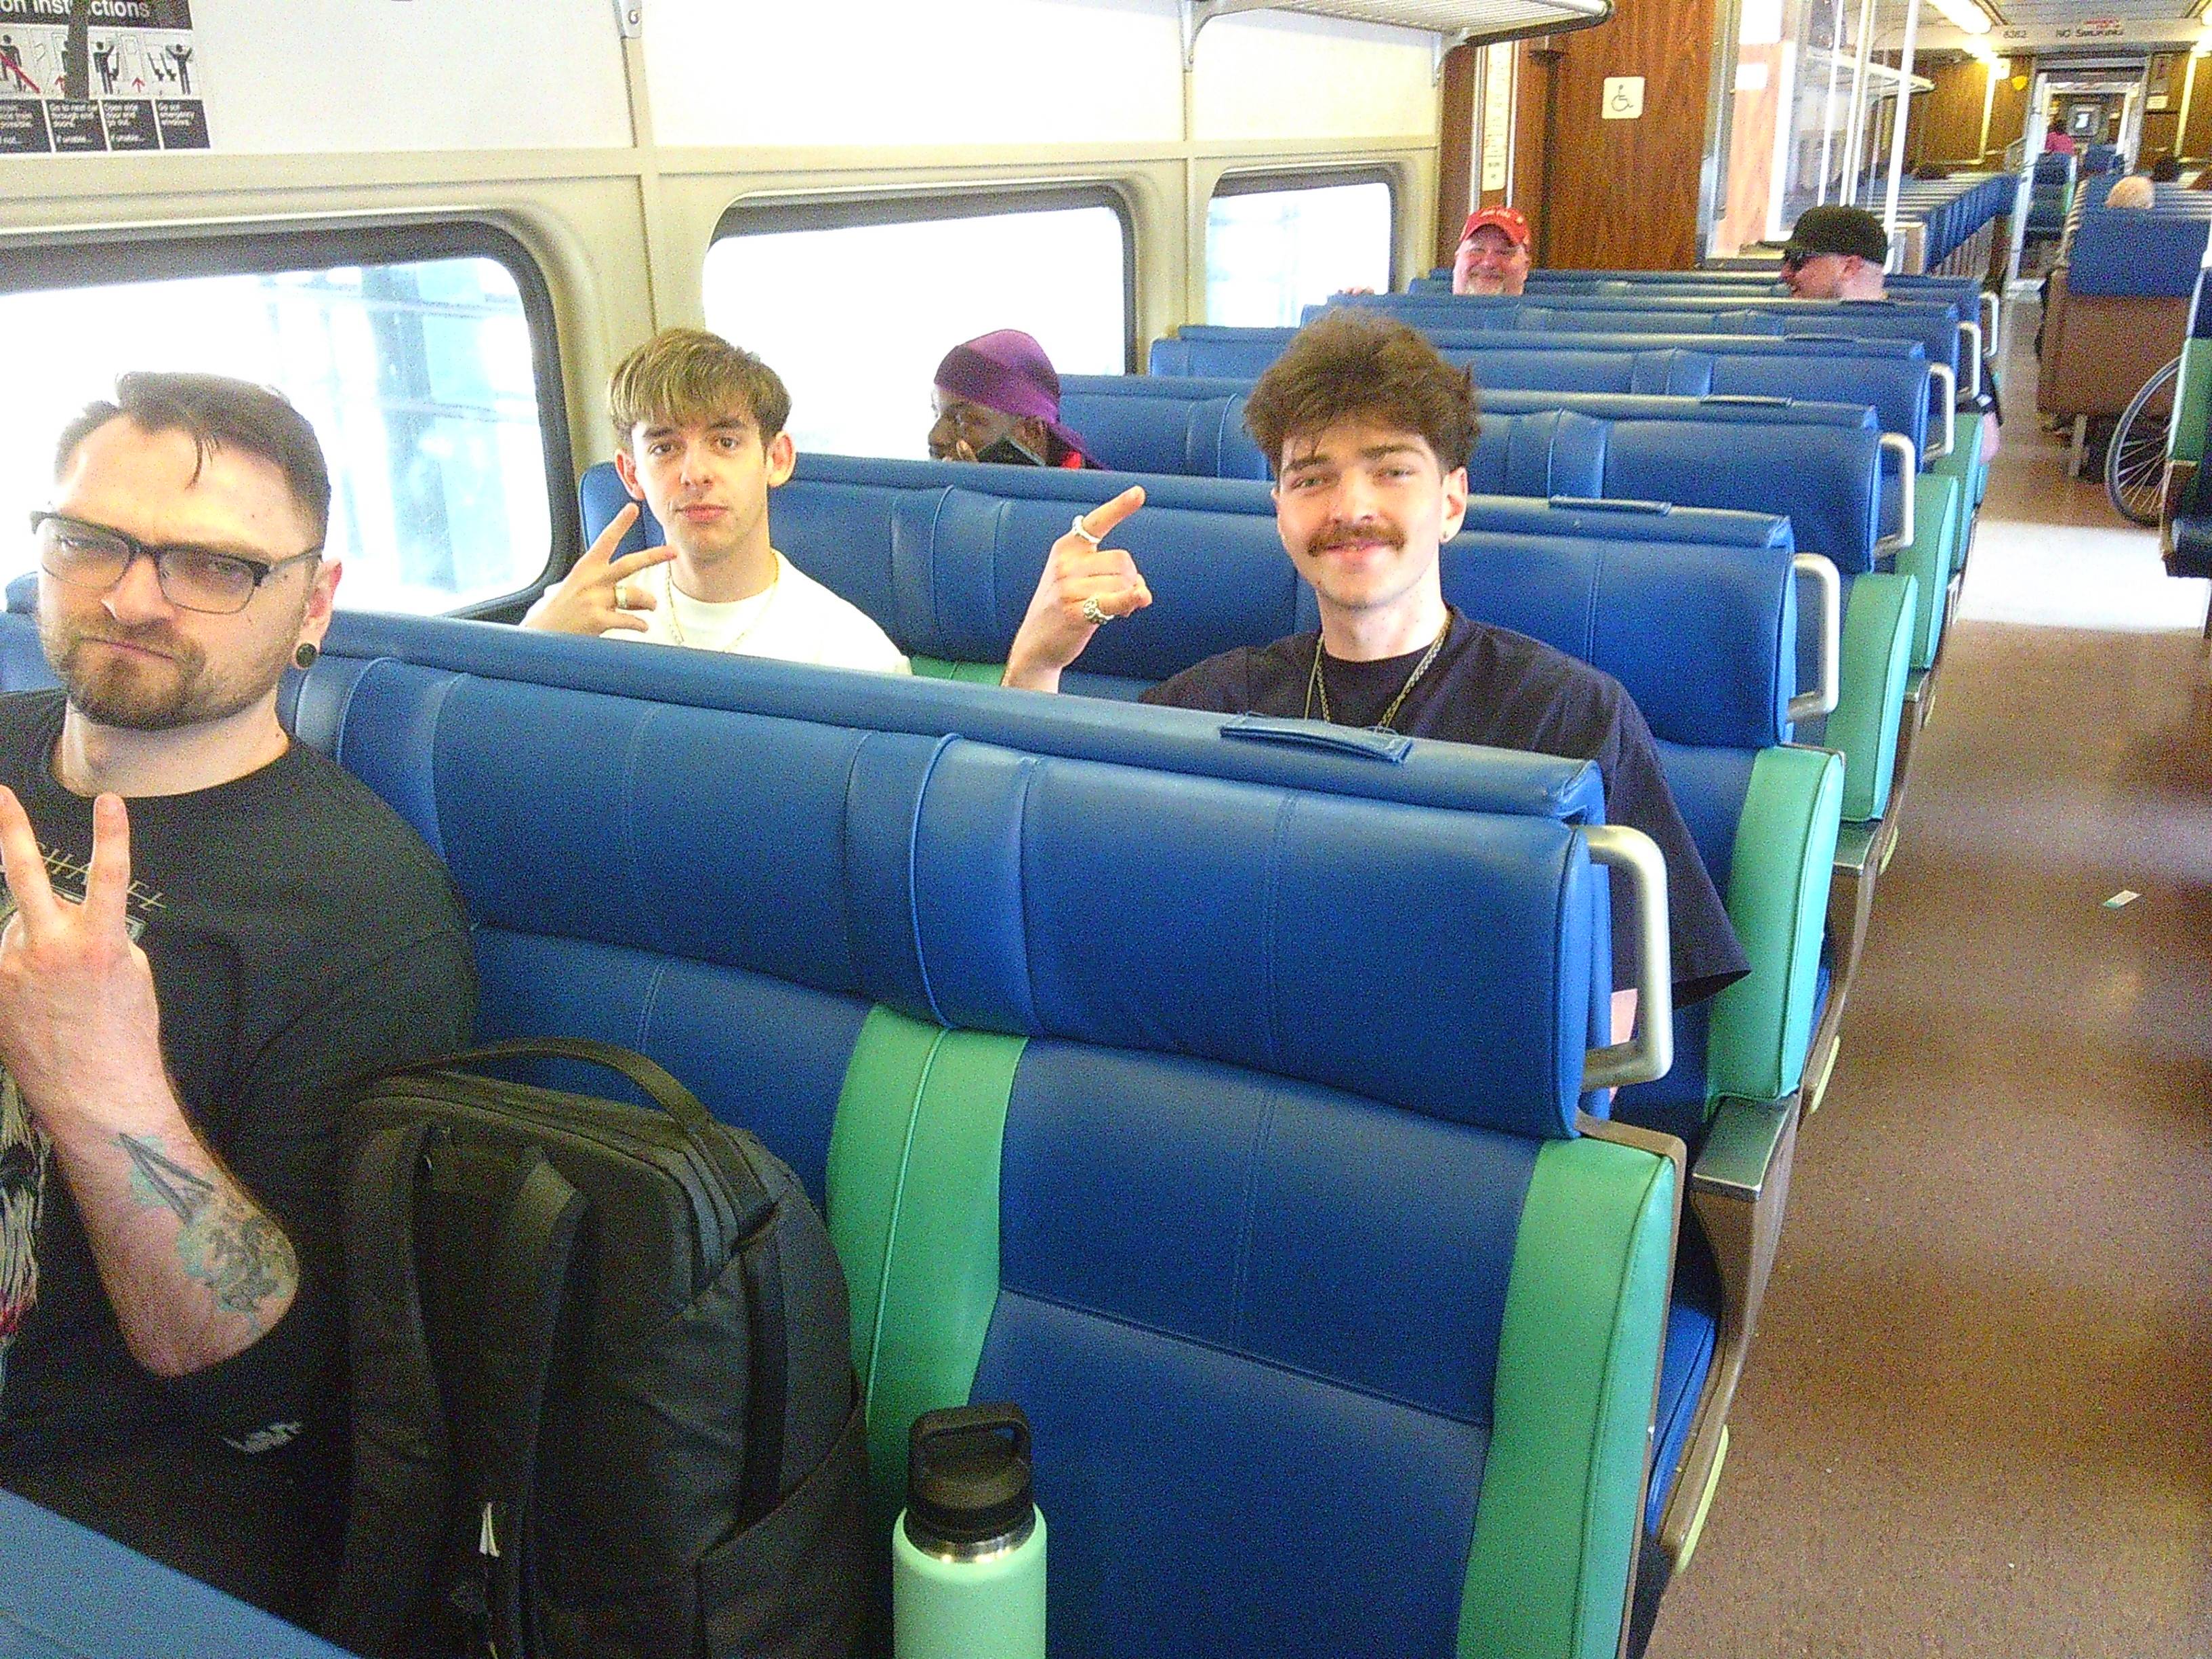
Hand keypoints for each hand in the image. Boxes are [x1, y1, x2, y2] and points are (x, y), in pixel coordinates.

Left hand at [0, 790, 166, 1138]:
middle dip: (11, 830)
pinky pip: (6, 962)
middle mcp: (50, 947)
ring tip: (59, 981)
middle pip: (22, 874)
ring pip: (17, 926)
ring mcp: (13, 968)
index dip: (112, 834)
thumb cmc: (125, 1037)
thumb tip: (82, 922)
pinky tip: (42, 998)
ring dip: (35, 936)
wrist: (93, 1090)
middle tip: (2, 797)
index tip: (109, 800)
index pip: (109, 874)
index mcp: (98, 942)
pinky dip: (21, 968)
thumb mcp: (134, 977)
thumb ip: (106, 938)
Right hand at [520, 504, 677, 635]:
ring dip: (649, 602)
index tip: (632, 509)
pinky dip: (640, 624)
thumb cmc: (557, 614)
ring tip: (652, 606)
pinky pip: (631, 619)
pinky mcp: (598, 619)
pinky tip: (642, 626)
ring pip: (636, 595)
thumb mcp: (574, 591)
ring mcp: (594, 599)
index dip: (619, 524)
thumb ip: (601, 589)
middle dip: (654, 556)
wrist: (539, 635)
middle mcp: (591, 580)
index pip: (605, 541)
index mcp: (585, 569)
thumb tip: (631, 596)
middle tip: (672, 551)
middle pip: (629, 564)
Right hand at [1001, 487, 1150, 691]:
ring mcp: (1067, 588)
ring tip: (1113, 611)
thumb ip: (1111, 577)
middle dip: (1129, 579)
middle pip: (1123, 561)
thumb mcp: (1078, 581)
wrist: (1036, 644)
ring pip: (1122, 583)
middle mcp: (1065, 564)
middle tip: (1120, 598)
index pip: (1096, 523)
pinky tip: (1137, 602)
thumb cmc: (1063, 608)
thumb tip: (1142, 592)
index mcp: (1066, 549)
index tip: (1139, 492)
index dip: (1119, 507)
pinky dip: (1129, 601)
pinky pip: (1114, 601)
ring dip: (1128, 599)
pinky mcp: (1074, 612)